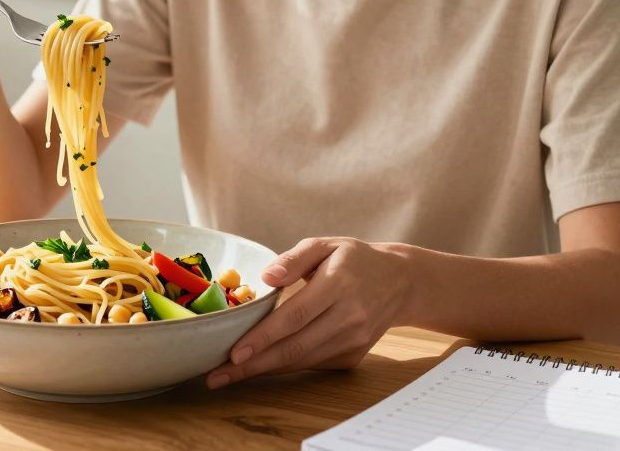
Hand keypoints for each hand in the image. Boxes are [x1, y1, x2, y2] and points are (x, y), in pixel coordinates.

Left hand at [206, 237, 412, 388]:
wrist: (401, 282)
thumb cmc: (355, 260)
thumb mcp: (326, 245)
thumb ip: (294, 259)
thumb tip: (266, 277)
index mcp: (338, 284)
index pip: (295, 316)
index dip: (263, 337)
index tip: (234, 352)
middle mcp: (349, 316)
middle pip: (295, 347)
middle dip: (254, 365)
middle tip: (218, 375)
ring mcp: (354, 340)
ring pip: (303, 361)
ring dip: (265, 370)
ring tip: (230, 375)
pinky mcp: (354, 355)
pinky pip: (314, 365)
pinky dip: (286, 366)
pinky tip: (260, 366)